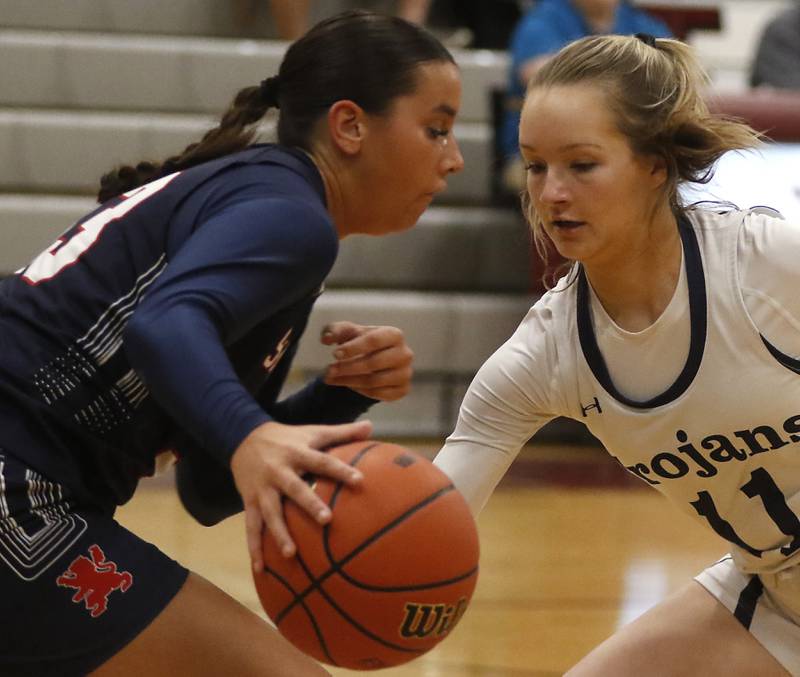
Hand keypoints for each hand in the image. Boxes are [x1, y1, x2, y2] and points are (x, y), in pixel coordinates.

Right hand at [230, 419, 371, 570]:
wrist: (242, 437)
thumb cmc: (287, 438)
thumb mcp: (313, 432)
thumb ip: (343, 432)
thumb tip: (371, 426)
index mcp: (298, 453)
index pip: (322, 461)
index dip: (340, 470)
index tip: (360, 480)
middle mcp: (279, 471)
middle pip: (295, 489)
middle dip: (309, 504)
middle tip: (327, 520)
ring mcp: (262, 489)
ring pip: (270, 513)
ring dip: (279, 533)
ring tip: (291, 554)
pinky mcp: (249, 502)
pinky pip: (251, 527)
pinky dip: (254, 548)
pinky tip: (261, 569)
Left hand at [321, 321, 413, 400]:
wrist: (376, 358)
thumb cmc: (362, 342)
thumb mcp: (348, 332)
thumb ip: (335, 330)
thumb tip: (326, 338)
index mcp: (394, 334)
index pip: (374, 341)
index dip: (353, 348)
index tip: (335, 354)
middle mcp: (404, 354)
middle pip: (374, 363)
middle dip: (347, 368)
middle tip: (328, 371)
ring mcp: (405, 373)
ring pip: (374, 381)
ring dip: (349, 381)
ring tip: (331, 379)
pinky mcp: (402, 389)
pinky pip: (379, 394)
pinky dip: (361, 391)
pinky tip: (349, 384)